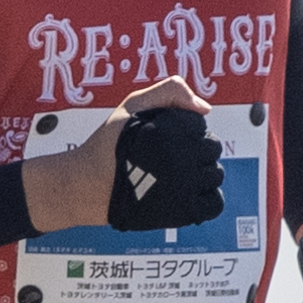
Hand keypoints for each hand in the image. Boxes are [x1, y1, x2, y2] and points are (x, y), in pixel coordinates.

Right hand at [21, 85, 220, 235]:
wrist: (88, 186)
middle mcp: (184, 156)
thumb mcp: (133, 104)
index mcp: (175, 128)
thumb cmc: (109, 144)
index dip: (185, 129)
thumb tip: (205, 108)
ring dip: (201, 175)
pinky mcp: (185, 211)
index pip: (201, 124)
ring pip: (215, 175)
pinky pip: (214, 204)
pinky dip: (206, 200)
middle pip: (212, 149)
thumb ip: (170, 91)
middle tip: (168, 158)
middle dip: (195, 151)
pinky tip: (187, 195)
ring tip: (174, 177)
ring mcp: (187, 185)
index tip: (164, 138)